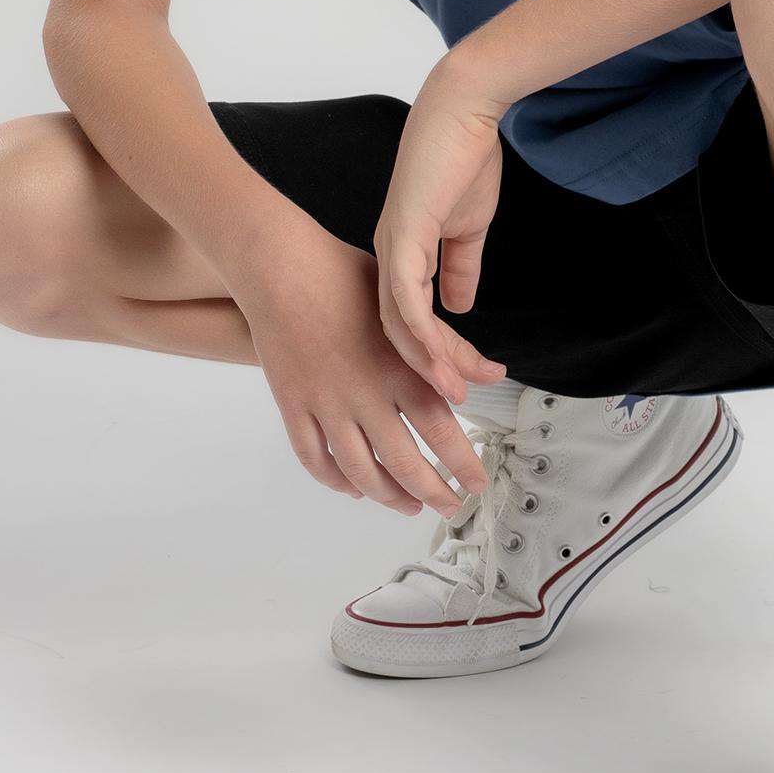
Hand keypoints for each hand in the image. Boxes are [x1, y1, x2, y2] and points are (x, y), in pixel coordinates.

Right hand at [234, 229, 492, 517]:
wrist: (279, 267)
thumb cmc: (344, 276)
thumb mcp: (405, 307)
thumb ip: (449, 348)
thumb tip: (494, 374)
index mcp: (397, 368)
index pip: (440, 430)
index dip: (461, 464)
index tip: (476, 484)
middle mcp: (363, 393)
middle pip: (402, 461)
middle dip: (432, 491)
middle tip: (449, 505)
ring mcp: (324, 403)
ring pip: (358, 470)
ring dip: (388, 496)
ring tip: (408, 505)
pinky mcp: (293, 405)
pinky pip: (314, 457)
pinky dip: (336, 481)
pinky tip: (354, 489)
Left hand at [372, 58, 512, 411]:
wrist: (463, 111)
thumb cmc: (463, 157)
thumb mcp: (468, 226)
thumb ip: (461, 266)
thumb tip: (459, 306)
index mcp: (402, 253)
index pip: (413, 318)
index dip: (439, 352)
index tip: (470, 375)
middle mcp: (388, 255)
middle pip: (401, 330)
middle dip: (433, 368)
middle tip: (462, 396)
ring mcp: (392, 246)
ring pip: (401, 322)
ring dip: (428, 360)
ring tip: (455, 390)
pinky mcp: (403, 235)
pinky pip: (406, 297)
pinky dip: (422, 332)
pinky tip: (440, 356)